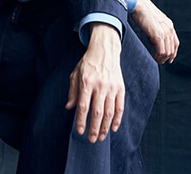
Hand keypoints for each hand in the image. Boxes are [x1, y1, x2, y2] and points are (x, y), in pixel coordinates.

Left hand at [66, 24, 123, 142]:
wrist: (104, 51)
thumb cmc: (87, 64)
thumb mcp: (75, 74)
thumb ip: (73, 91)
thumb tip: (69, 108)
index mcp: (87, 83)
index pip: (83, 106)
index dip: (81, 120)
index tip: (79, 131)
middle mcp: (100, 86)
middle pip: (97, 112)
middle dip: (94, 128)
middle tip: (91, 140)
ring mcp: (112, 88)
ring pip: (109, 112)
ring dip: (105, 127)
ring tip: (101, 137)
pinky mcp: (120, 88)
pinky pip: (120, 107)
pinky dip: (117, 119)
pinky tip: (113, 128)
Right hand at [131, 0, 178, 63]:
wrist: (137, 3)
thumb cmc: (140, 11)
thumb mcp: (152, 22)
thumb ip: (155, 31)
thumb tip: (154, 43)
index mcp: (168, 25)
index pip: (175, 43)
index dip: (172, 52)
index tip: (167, 59)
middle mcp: (169, 28)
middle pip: (172, 49)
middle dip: (166, 57)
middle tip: (159, 62)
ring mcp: (164, 31)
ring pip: (167, 51)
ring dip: (162, 58)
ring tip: (155, 60)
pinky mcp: (157, 34)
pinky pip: (161, 51)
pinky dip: (158, 56)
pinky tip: (152, 57)